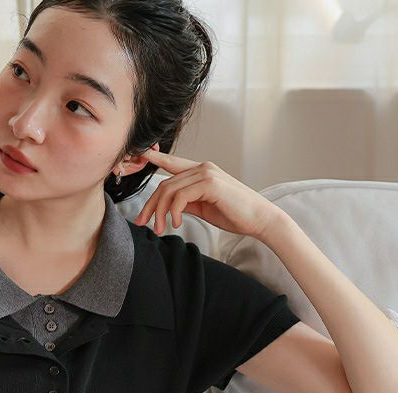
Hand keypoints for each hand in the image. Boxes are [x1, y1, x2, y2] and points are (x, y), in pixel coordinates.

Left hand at [133, 149, 281, 238]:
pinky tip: (176, 223)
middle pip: (165, 184)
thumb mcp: (205, 207)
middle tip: (142, 223)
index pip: (172, 164)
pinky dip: (173, 212)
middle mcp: (202, 168)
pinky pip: (180, 197)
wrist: (258, 219)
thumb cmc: (235, 214)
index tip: (139, 156)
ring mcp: (206, 173)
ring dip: (159, 212)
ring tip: (159, 229)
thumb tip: (169, 207)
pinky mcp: (210, 183)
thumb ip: (187, 202)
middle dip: (150, 205)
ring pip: (169, 190)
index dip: (155, 159)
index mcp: (201, 171)